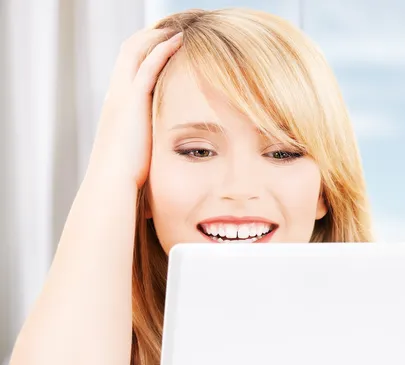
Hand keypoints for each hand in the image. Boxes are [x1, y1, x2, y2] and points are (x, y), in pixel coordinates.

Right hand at [87, 27, 182, 187]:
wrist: (113, 183)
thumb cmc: (125, 177)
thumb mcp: (136, 156)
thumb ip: (145, 148)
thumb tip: (157, 160)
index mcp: (116, 107)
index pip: (127, 69)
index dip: (143, 53)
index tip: (161, 46)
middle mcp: (116, 96)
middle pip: (128, 52)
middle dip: (148, 36)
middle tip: (169, 28)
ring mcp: (122, 96)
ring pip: (136, 51)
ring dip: (156, 36)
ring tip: (176, 28)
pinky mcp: (133, 100)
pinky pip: (149, 64)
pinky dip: (163, 48)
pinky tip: (179, 40)